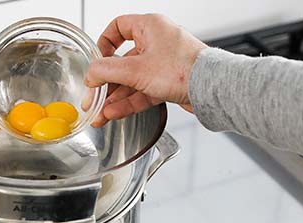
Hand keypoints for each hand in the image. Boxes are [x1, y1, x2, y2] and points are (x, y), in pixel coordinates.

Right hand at [85, 14, 206, 126]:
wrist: (212, 89)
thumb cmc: (184, 69)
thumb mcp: (135, 70)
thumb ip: (106, 71)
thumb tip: (90, 74)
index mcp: (149, 27)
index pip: (118, 27)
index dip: (103, 44)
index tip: (95, 61)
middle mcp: (156, 42)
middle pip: (122, 61)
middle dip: (105, 83)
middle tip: (92, 98)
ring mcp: (162, 64)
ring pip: (131, 80)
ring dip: (115, 98)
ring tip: (100, 114)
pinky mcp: (168, 82)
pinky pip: (142, 91)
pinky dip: (128, 102)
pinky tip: (114, 114)